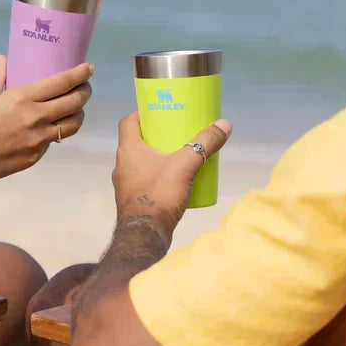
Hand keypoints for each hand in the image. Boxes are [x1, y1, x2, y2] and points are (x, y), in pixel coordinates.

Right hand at [0, 56, 93, 188]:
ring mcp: (38, 139)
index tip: (89, 68)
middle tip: (85, 87)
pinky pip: (54, 140)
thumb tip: (3, 59)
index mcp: (23, 97)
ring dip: (78, 114)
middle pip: (75, 102)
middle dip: (85, 92)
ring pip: (72, 125)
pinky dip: (56, 132)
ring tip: (74, 108)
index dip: (80, 74)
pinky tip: (51, 127)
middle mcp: (35, 117)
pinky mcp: (36, 156)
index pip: (62, 82)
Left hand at [111, 112, 231, 242]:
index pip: (128, 121)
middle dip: (156, 135)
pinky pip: (143, 180)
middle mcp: (121, 165)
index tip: (159, 110)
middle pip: (136, 141)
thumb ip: (205, 144)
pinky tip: (173, 181)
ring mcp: (124, 184)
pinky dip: (156, 176)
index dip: (142, 112)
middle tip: (175, 132)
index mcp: (128, 150)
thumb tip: (224, 124)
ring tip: (177, 155)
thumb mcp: (186, 165)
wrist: (144, 235)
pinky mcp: (132, 200)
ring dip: (156, 157)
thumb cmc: (159, 196)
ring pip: (140, 162)